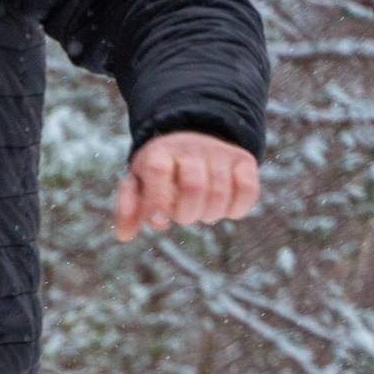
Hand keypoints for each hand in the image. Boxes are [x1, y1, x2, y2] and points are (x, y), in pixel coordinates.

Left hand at [113, 131, 259, 241]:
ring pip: (220, 192)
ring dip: (210, 214)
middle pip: (193, 187)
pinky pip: (248, 189)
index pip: (157, 171)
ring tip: (201, 213)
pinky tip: (226, 211)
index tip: (158, 221)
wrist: (192, 138)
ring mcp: (219, 152)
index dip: (157, 199)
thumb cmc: (159, 172)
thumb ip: (128, 208)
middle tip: (183, 216)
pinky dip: (237, 209)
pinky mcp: (243, 159)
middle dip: (186, 214)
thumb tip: (125, 235)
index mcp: (158, 153)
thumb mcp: (137, 183)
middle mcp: (190, 149)